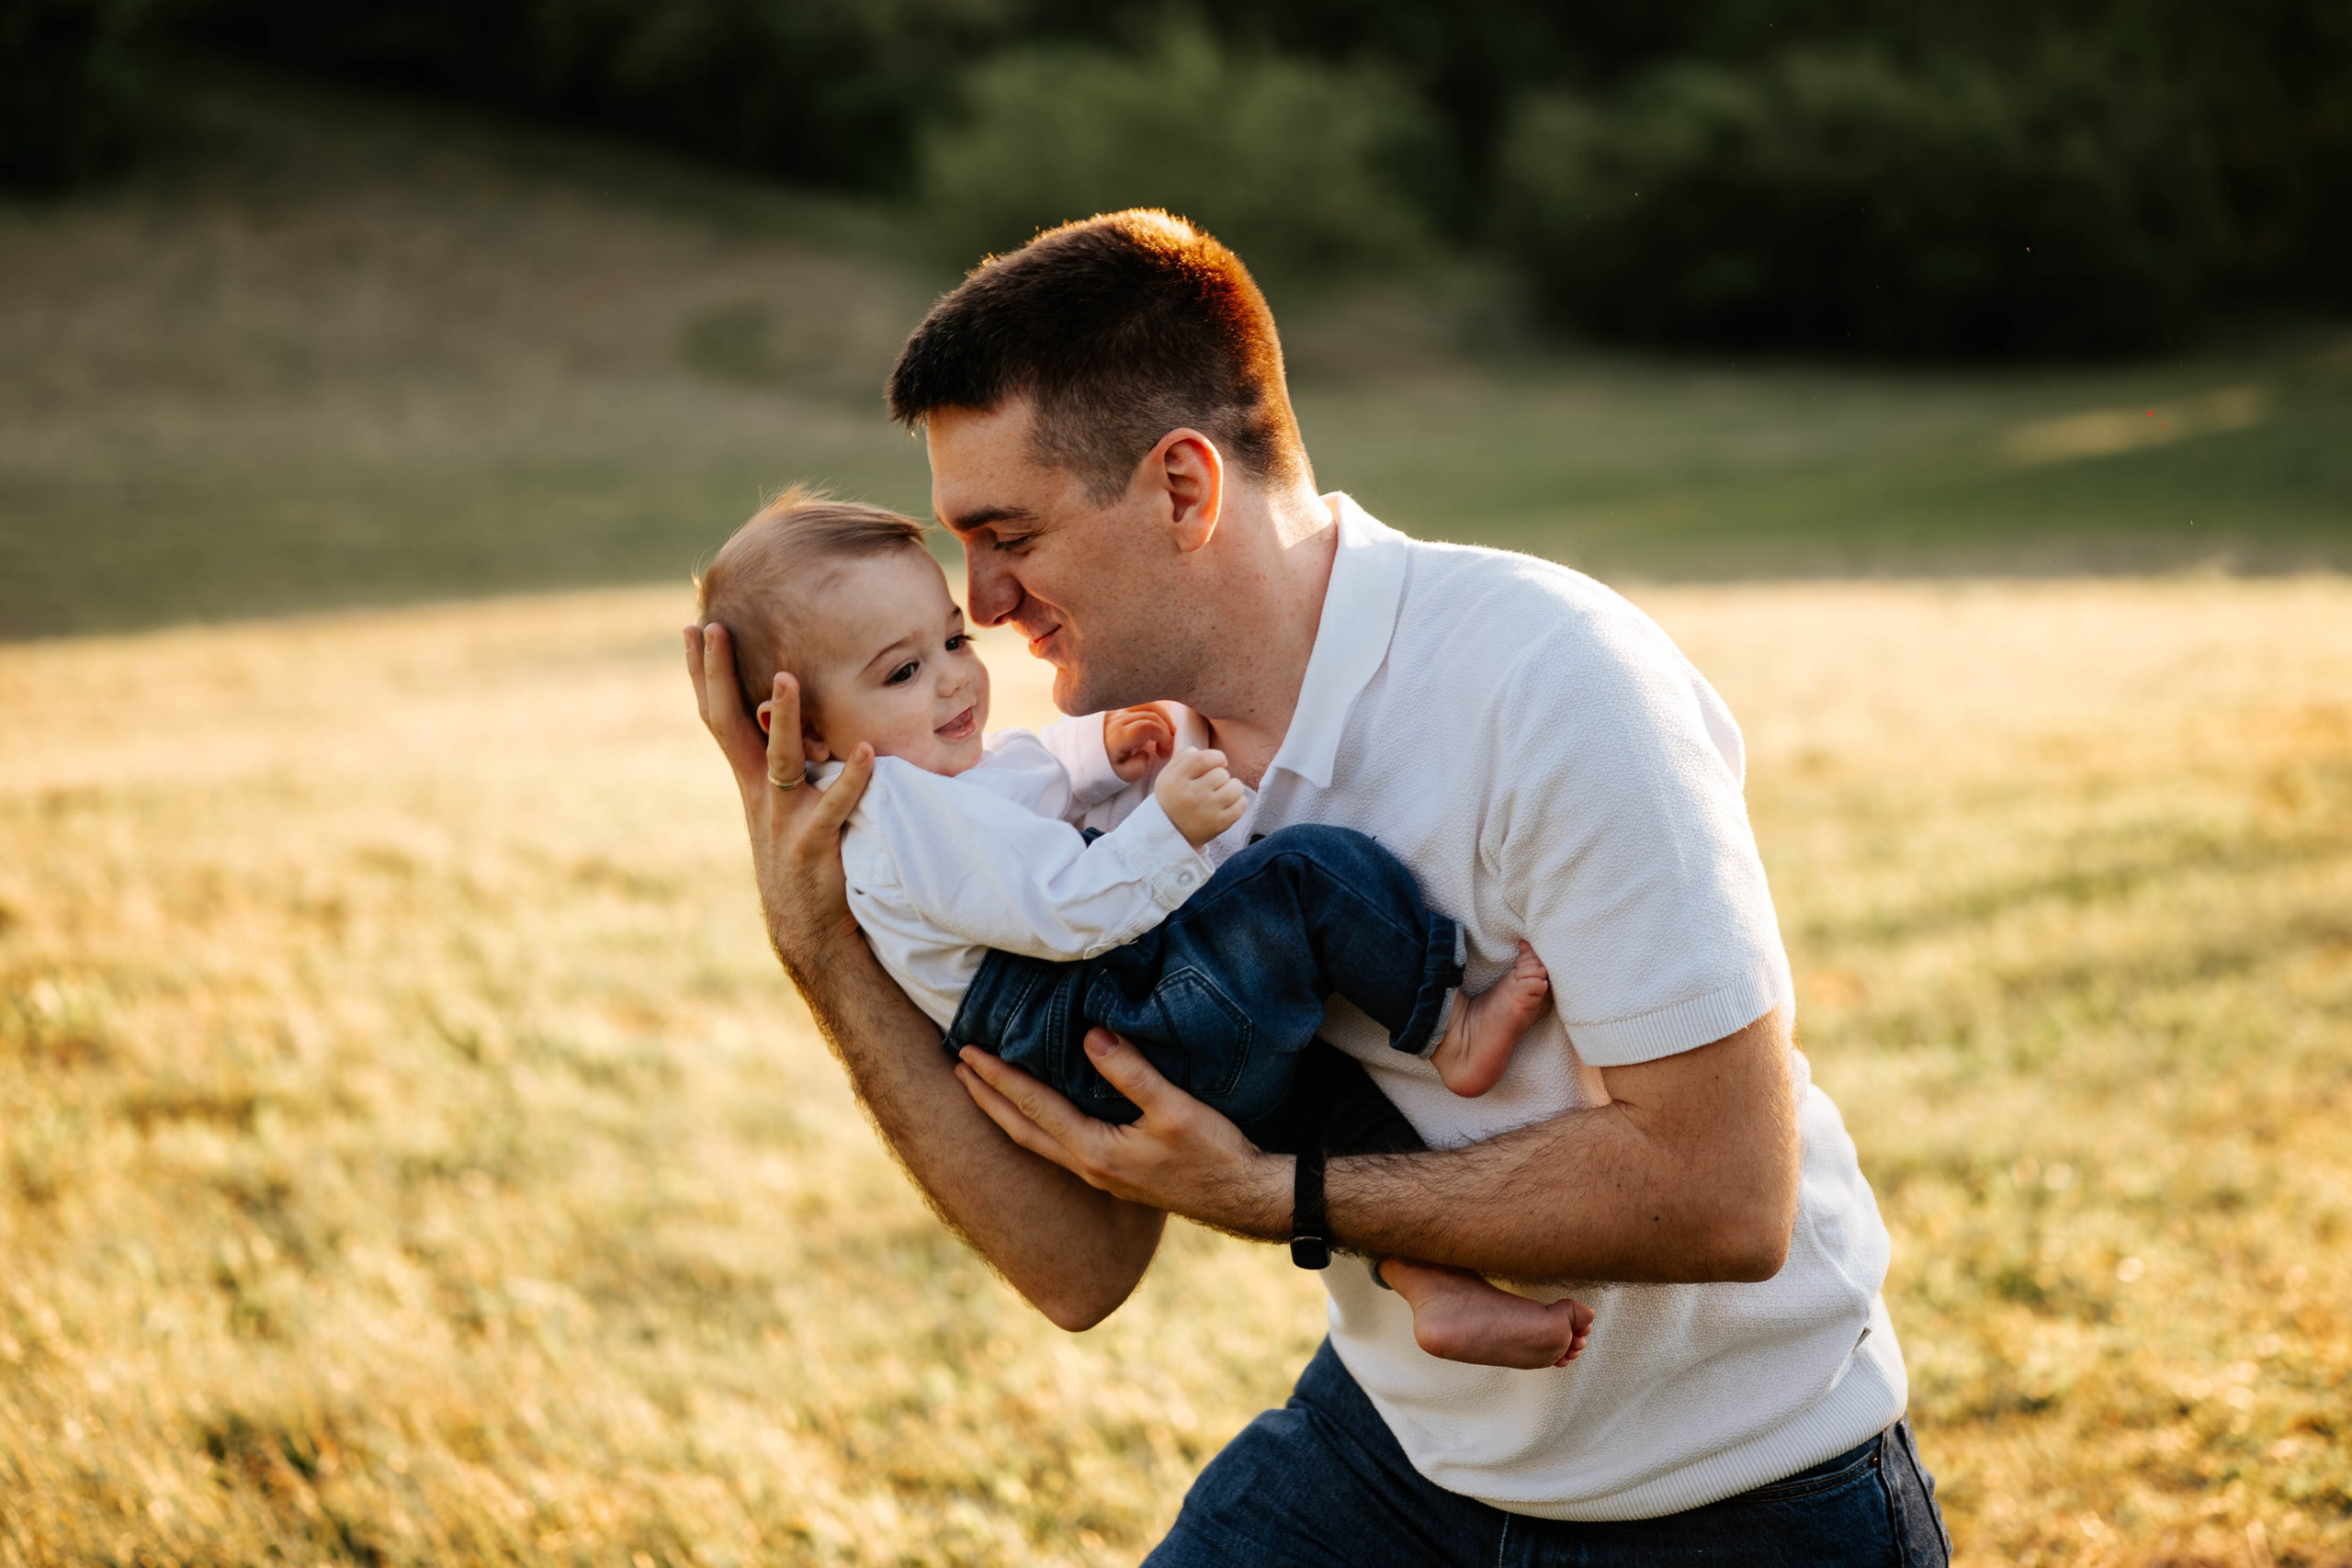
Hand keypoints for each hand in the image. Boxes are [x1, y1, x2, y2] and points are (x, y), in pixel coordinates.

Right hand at [685, 623, 872, 972]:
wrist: (807, 928)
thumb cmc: (801, 856)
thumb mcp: (782, 803)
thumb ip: (784, 760)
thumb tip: (790, 711)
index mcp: (750, 778)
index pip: (720, 715)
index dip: (703, 672)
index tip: (693, 624)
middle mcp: (759, 792)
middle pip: (730, 724)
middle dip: (717, 675)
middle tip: (712, 626)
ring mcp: (782, 818)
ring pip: (783, 759)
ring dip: (788, 718)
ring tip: (790, 676)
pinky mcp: (813, 844)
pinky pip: (835, 806)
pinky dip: (851, 780)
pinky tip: (866, 753)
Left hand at [955, 1029, 1291, 1238]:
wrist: (1245, 1200)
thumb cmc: (1214, 1155)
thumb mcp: (1175, 1109)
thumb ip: (1131, 1072)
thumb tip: (1089, 1036)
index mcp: (1094, 1151)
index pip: (1033, 1106)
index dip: (998, 1077)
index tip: (968, 1052)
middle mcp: (1087, 1167)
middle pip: (1020, 1129)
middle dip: (986, 1097)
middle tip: (957, 1066)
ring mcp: (1099, 1176)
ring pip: (1035, 1142)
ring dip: (1005, 1112)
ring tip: (983, 1088)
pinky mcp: (1114, 1175)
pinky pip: (1057, 1146)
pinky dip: (1034, 1124)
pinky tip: (1039, 1114)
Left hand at [1103, 704, 1177, 782]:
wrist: (1075, 761)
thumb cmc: (1098, 770)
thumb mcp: (1121, 777)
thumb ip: (1139, 767)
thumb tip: (1146, 752)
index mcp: (1118, 736)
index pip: (1149, 726)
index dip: (1163, 736)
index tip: (1164, 752)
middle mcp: (1116, 720)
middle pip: (1151, 714)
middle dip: (1165, 730)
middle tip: (1166, 748)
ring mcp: (1114, 712)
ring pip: (1145, 705)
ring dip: (1161, 717)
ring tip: (1166, 732)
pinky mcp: (1113, 710)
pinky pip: (1137, 704)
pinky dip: (1151, 712)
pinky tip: (1155, 723)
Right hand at [1154, 746, 1245, 847]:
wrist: (1170, 832)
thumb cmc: (1173, 797)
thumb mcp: (1168, 774)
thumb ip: (1184, 756)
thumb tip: (1203, 750)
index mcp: (1176, 779)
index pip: (1205, 758)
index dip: (1217, 757)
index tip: (1217, 763)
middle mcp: (1191, 795)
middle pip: (1221, 773)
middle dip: (1221, 775)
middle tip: (1213, 785)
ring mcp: (1206, 811)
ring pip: (1235, 787)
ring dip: (1232, 787)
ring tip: (1222, 793)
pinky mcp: (1219, 824)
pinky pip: (1241, 804)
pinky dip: (1238, 802)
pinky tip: (1227, 804)